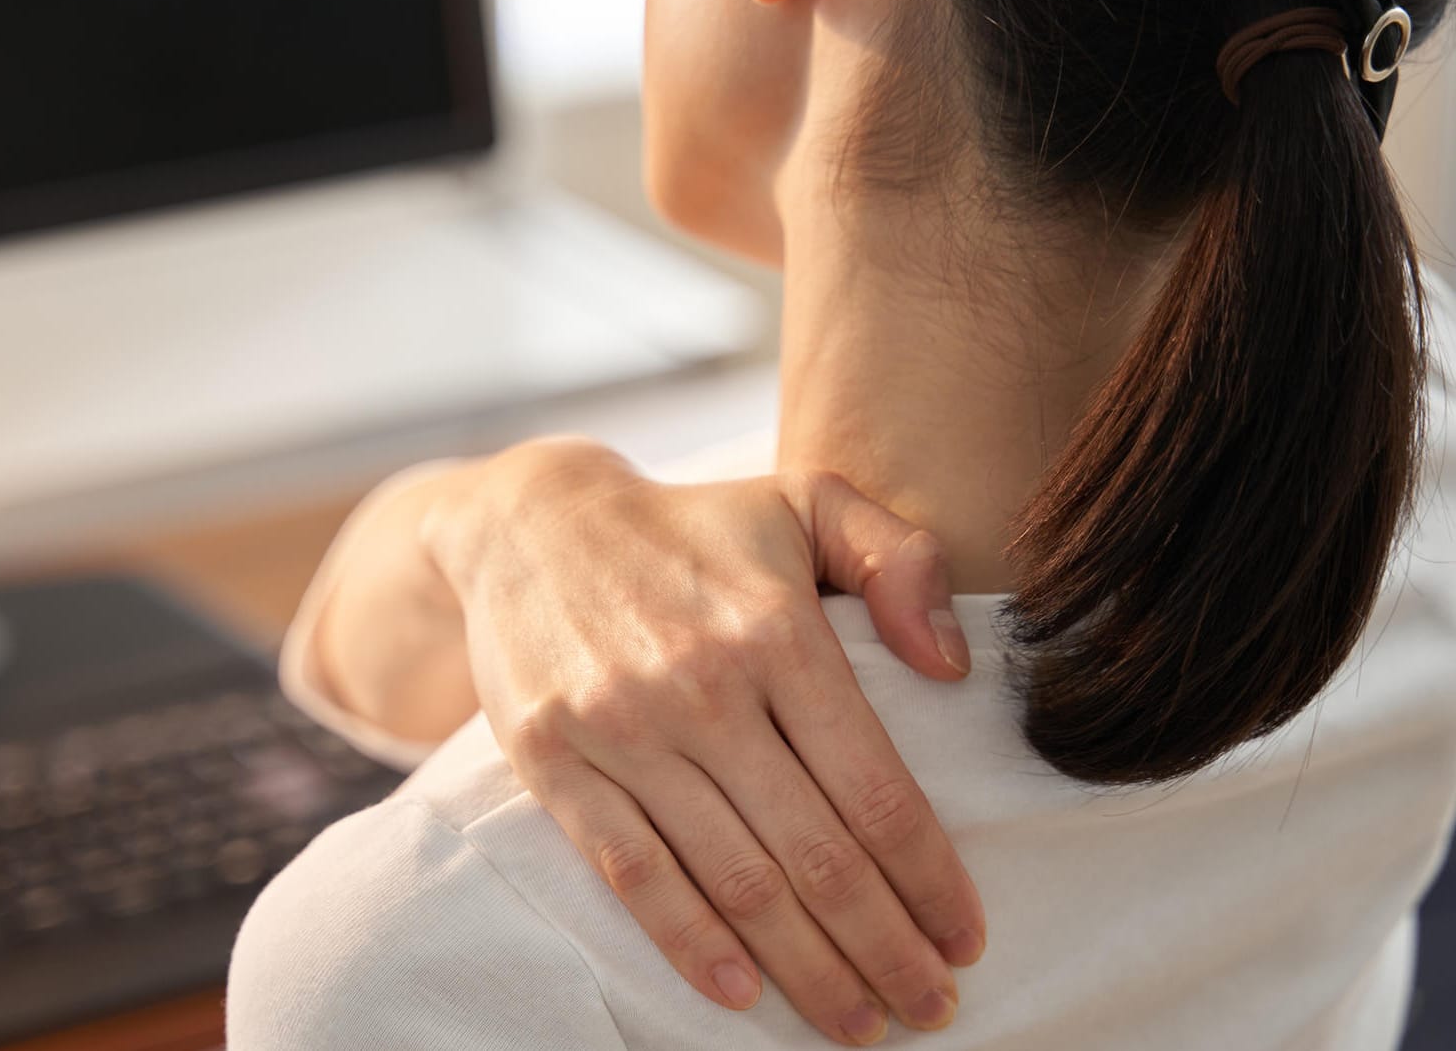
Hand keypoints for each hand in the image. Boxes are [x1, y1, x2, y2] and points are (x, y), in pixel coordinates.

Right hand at [420, 437, 984, 1043]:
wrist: (530, 521)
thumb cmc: (691, 525)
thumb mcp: (805, 499)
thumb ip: (897, 559)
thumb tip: (950, 666)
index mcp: (776, 630)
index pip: (872, 784)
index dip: (929, 875)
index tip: (966, 936)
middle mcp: (703, 686)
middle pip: (814, 851)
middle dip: (884, 946)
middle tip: (933, 1006)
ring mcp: (622, 729)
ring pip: (732, 878)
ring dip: (804, 967)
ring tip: (858, 1023)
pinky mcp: (555, 762)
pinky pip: (631, 870)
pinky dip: (687, 941)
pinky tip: (739, 993)